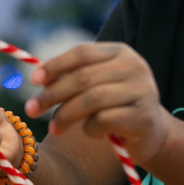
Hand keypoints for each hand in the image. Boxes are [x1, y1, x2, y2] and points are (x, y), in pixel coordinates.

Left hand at [25, 43, 172, 163]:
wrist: (152, 132)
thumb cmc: (116, 105)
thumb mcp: (98, 84)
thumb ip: (74, 77)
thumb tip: (39, 77)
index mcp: (121, 52)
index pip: (83, 52)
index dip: (56, 65)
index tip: (33, 80)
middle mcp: (134, 66)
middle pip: (83, 77)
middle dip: (52, 94)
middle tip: (32, 109)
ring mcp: (142, 91)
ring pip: (92, 100)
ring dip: (65, 115)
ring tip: (54, 128)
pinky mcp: (143, 117)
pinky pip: (104, 120)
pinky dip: (90, 129)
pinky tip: (92, 133)